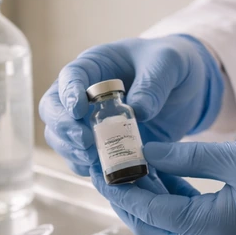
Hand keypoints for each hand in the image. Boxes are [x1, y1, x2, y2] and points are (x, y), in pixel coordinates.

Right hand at [39, 35, 224, 175]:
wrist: (182, 89)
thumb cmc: (170, 64)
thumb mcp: (169, 63)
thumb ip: (154, 82)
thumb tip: (138, 110)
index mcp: (94, 65)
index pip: (69, 76)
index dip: (68, 93)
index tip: (78, 110)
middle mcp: (80, 93)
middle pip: (52, 111)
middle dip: (63, 128)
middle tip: (85, 142)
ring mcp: (85, 121)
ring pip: (60, 138)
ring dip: (71, 151)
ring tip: (94, 159)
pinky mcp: (96, 143)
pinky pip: (80, 159)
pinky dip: (87, 167)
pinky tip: (103, 171)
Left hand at [92, 140, 235, 234]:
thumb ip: (187, 156)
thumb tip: (146, 151)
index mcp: (211, 228)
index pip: (149, 211)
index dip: (121, 190)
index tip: (101, 169)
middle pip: (149, 226)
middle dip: (125, 199)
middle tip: (108, 170)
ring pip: (166, 226)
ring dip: (146, 199)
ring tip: (130, 167)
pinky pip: (186, 224)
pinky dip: (170, 202)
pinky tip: (162, 176)